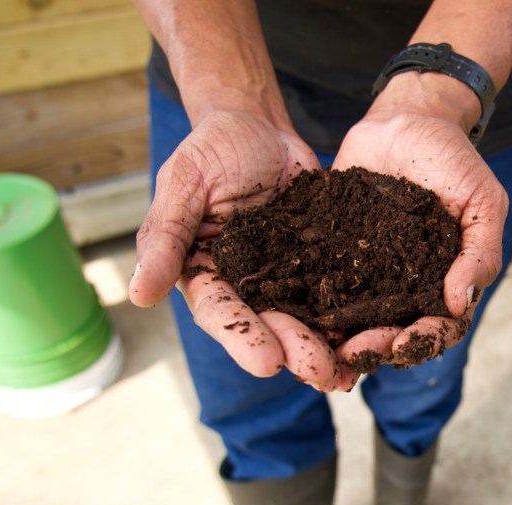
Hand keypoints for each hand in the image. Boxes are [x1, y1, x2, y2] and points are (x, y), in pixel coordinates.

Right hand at [129, 109, 361, 391]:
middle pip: (270, 326)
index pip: (222, 314)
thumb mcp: (183, 185)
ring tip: (348, 373)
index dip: (244, 339)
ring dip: (326, 347)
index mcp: (206, 275)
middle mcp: (246, 286)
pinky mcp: (320, 263)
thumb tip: (139, 294)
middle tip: (321, 373)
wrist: (258, 124)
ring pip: (306, 319)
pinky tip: (373, 336)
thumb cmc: (210, 150)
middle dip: (295, 351)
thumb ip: (165, 237)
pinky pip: (338, 292)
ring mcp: (286, 277)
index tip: (269, 362)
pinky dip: (353, 316)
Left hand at [331, 72, 508, 368]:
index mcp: (445, 281)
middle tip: (352, 354)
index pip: (437, 326)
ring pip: (355, 319)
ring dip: (340, 338)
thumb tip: (460, 303)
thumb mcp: (482, 200)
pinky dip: (310, 304)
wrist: (404, 120)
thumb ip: (480, 251)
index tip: (399, 344)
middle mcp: (406, 286)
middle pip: (392, 332)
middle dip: (374, 348)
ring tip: (320, 346)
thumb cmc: (452, 159)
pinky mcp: (335, 254)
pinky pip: (322, 284)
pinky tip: (293, 314)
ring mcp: (369, 273)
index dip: (420, 342)